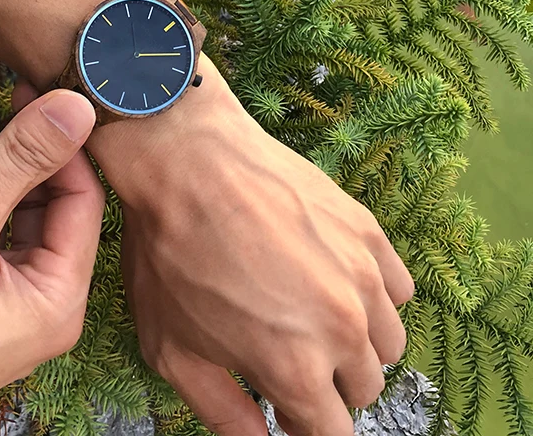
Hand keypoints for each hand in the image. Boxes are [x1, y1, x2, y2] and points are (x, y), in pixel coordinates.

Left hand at [89, 57, 414, 435]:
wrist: (185, 158)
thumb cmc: (168, 250)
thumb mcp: (170, 347)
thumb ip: (222, 411)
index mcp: (293, 365)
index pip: (332, 433)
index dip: (306, 426)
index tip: (285, 405)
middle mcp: (341, 325)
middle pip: (363, 389)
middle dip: (327, 385)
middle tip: (287, 352)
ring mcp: (362, 273)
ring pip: (388, 343)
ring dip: (356, 344)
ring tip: (310, 315)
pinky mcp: (367, 231)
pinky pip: (398, 289)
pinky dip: (374, 296)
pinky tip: (333, 278)